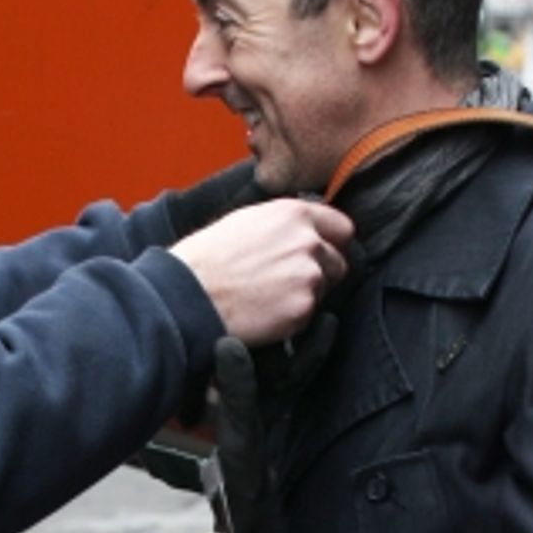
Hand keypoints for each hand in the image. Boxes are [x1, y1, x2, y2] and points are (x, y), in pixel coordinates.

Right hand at [170, 199, 350, 345]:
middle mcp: (308, 241)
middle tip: (285, 282)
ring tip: (268, 296)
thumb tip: (303, 230)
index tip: (321, 254)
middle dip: (319, 273)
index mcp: (294, 214)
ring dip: (305, 295)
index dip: (332, 243)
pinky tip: (265, 312)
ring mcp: (309, 276)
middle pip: (338, 262)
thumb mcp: (247, 220)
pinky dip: (292, 318)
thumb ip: (283, 223)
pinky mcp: (303, 308)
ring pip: (324, 290)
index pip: (342, 228)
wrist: (190, 293)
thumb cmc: (207, 258)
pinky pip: (309, 315)